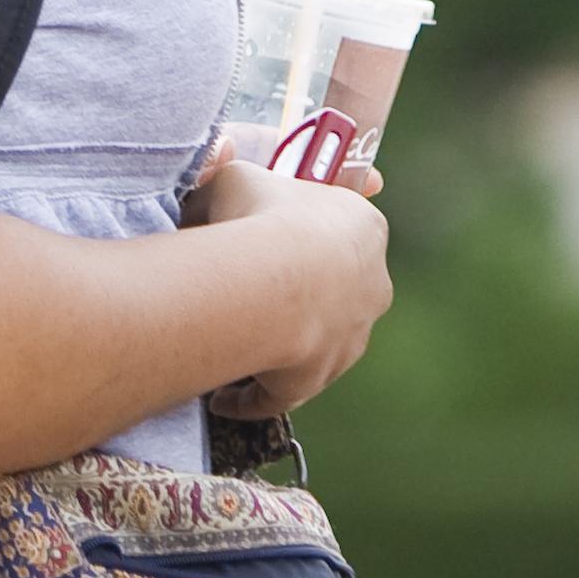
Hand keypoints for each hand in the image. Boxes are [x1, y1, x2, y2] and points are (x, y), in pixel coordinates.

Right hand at [182, 138, 393, 417]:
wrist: (271, 280)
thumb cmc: (258, 217)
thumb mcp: (239, 177)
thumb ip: (230, 185)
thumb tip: (206, 200)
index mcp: (364, 228)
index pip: (336, 230)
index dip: (295, 234)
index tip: (265, 239)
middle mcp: (372, 285)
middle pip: (330, 289)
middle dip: (292, 293)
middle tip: (245, 294)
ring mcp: (352, 337)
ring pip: (312, 342)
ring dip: (277, 346)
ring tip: (229, 345)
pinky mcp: (321, 377)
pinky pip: (284, 391)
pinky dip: (254, 396)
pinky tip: (224, 400)